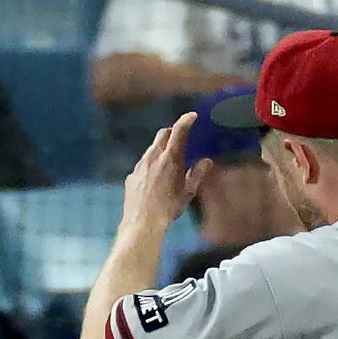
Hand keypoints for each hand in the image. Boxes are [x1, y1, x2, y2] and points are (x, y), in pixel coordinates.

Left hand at [123, 113, 208, 235]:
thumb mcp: (187, 193)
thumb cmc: (168, 208)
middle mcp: (153, 156)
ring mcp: (140, 165)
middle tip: (180, 138)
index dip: (186, 121)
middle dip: (172, 132)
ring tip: (168, 161)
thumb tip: (206, 161)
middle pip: (162, 134)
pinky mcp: (131, 175)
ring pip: (151, 149)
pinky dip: (151, 164)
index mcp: (170, 158)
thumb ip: (196, 174)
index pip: (179, 132)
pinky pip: (143, 164)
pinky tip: (154, 178)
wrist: (142, 222)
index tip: (192, 116)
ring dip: (161, 149)